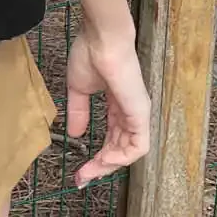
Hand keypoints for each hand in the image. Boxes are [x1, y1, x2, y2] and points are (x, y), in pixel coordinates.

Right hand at [66, 30, 150, 188]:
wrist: (101, 38)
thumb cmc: (90, 54)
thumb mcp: (78, 89)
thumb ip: (79, 113)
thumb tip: (75, 135)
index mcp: (117, 104)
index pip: (112, 138)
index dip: (97, 156)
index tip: (79, 170)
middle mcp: (130, 112)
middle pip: (120, 148)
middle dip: (101, 166)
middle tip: (81, 178)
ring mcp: (138, 114)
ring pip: (129, 151)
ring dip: (109, 165)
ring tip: (90, 171)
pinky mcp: (141, 114)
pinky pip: (138, 146)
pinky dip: (122, 158)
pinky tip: (104, 160)